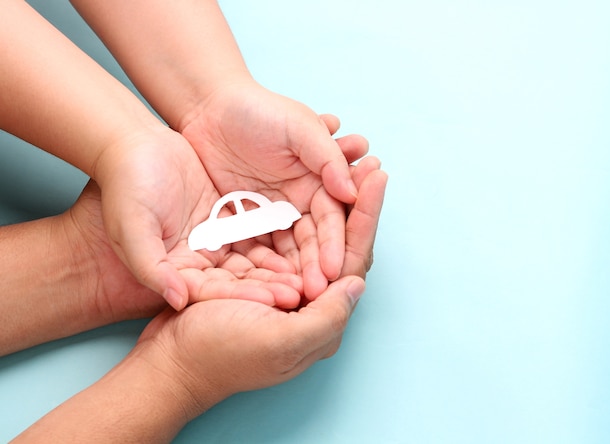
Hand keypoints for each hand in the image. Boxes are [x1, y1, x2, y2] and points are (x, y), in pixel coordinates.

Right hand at [65, 162, 303, 318]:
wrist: (134, 145)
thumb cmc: (127, 187)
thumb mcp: (131, 229)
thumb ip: (150, 268)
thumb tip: (177, 299)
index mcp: (178, 269)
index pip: (217, 291)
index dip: (247, 295)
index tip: (278, 299)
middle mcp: (201, 259)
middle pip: (243, 278)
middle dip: (275, 284)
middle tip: (310, 289)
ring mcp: (218, 237)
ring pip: (257, 256)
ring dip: (285, 263)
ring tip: (317, 268)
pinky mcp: (231, 215)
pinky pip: (262, 227)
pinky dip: (282, 233)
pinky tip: (308, 236)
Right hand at [135, 159, 385, 402]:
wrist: (169, 363)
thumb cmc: (219, 354)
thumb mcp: (278, 342)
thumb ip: (325, 319)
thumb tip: (357, 284)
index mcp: (319, 323)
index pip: (352, 262)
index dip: (366, 218)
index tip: (377, 177)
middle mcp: (307, 304)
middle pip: (339, 245)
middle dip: (356, 204)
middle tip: (370, 164)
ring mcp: (283, 287)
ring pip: (314, 236)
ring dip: (333, 202)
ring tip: (348, 164)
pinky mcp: (258, 275)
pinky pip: (286, 236)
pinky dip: (299, 208)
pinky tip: (311, 183)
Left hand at [179, 81, 368, 297]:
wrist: (211, 107)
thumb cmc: (260, 110)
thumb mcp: (301, 127)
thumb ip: (328, 156)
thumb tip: (352, 192)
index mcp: (319, 181)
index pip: (331, 218)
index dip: (333, 244)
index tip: (334, 269)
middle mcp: (299, 201)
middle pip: (311, 240)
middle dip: (315, 265)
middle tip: (315, 290)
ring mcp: (271, 213)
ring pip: (285, 249)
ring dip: (291, 271)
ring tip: (293, 295)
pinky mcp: (244, 220)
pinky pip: (253, 246)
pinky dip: (261, 264)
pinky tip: (265, 283)